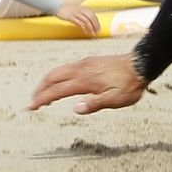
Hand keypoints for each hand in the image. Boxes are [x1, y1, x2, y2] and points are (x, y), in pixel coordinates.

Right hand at [27, 53, 147, 113]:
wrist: (140, 64)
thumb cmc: (129, 85)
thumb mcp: (115, 100)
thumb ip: (95, 104)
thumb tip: (75, 109)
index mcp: (85, 81)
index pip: (57, 90)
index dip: (42, 99)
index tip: (31, 107)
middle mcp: (81, 69)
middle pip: (52, 77)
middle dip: (39, 89)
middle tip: (33, 102)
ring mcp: (83, 63)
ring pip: (58, 71)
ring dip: (47, 83)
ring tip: (43, 95)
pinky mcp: (88, 61)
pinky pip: (66, 68)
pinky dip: (56, 77)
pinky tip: (60, 84)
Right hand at [56, 4, 101, 36]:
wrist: (57, 6)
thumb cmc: (66, 9)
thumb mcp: (76, 10)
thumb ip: (82, 14)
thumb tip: (88, 22)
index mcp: (83, 8)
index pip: (93, 15)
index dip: (97, 22)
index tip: (99, 28)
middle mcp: (80, 10)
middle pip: (91, 18)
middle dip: (95, 26)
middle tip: (97, 32)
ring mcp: (76, 13)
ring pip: (86, 21)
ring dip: (91, 28)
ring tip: (92, 33)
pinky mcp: (71, 17)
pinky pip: (79, 23)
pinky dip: (83, 28)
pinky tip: (85, 32)